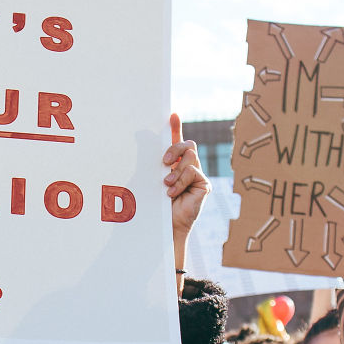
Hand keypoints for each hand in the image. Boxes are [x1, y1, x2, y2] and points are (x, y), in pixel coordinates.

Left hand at [163, 113, 209, 242]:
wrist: (165, 227)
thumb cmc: (155, 206)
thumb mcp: (151, 180)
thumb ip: (151, 162)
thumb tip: (140, 138)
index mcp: (174, 165)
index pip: (177, 142)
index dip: (176, 128)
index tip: (171, 115)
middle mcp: (188, 168)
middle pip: (187, 145)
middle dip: (175, 148)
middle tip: (164, 162)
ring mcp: (197, 176)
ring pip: (191, 158)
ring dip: (175, 171)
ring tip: (166, 186)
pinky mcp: (203, 185)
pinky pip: (193, 172)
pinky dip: (180, 182)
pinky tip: (172, 193)